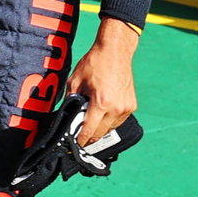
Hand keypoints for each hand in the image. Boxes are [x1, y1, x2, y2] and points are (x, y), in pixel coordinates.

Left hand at [64, 17, 140, 145]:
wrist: (115, 52)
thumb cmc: (94, 64)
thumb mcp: (75, 80)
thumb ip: (70, 99)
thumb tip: (65, 114)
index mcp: (101, 102)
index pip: (89, 129)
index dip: (81, 138)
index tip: (76, 144)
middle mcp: (116, 108)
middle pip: (101, 132)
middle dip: (90, 137)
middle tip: (81, 139)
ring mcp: (126, 108)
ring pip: (111, 128)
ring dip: (101, 130)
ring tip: (90, 129)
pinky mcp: (132, 106)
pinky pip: (119, 120)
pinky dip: (110, 121)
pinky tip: (102, 118)